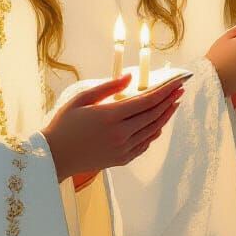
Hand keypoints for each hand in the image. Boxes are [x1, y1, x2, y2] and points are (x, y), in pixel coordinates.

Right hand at [43, 73, 185, 182]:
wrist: (55, 156)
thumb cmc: (65, 124)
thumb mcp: (82, 99)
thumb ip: (108, 87)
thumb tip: (130, 76)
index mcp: (110, 116)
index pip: (146, 101)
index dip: (164, 91)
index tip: (176, 82)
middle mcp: (120, 134)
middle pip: (153, 115)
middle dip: (169, 101)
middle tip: (180, 90)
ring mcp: (122, 148)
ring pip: (152, 130)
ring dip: (165, 116)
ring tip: (174, 104)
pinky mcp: (121, 159)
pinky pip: (144, 144)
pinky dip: (154, 133)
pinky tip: (159, 124)